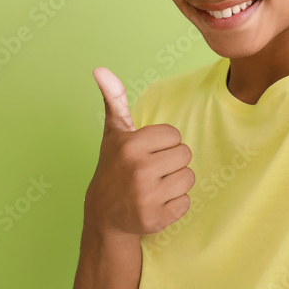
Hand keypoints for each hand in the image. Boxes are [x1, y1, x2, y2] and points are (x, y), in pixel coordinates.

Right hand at [85, 67, 194, 236]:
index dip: (164, 144)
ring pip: (189, 178)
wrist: (104, 215)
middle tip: (151, 171)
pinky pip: (186, 203)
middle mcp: (138, 170)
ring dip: (175, 183)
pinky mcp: (156, 219)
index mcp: (131, 145)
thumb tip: (100, 68)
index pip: (175, 136)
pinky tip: (156, 204)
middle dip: (171, 162)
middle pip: (185, 155)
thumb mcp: (114, 133)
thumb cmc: (114, 167)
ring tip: (154, 187)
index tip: (147, 153)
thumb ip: (114, 99)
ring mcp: (147, 197)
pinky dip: (174, 205)